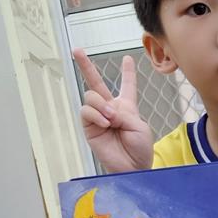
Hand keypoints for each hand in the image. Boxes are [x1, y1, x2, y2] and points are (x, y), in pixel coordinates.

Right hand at [74, 49, 153, 173]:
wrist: (133, 167)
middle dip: (86, 66)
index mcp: (127, 107)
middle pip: (96, 83)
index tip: (127, 59)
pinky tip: (105, 123)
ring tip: (111, 120)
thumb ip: (122, 113)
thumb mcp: (138, 126)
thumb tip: (104, 110)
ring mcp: (98, 117)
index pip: (127, 86)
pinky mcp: (89, 127)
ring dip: (101, 105)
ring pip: (90, 96)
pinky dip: (95, 115)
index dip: (128, 73)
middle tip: (77, 50)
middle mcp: (110, 108)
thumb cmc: (140, 148)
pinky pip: (86, 111)